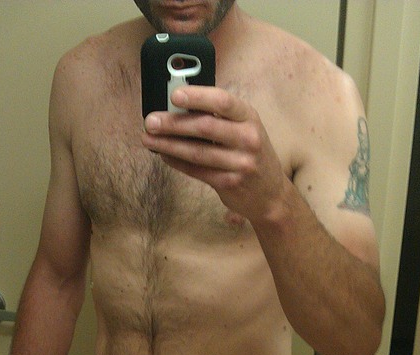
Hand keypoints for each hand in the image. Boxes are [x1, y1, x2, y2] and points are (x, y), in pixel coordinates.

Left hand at [141, 86, 286, 224]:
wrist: (271, 194)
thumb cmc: (250, 154)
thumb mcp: (244, 129)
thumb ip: (219, 118)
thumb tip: (179, 106)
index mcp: (249, 117)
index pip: (222, 101)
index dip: (197, 97)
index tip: (174, 95)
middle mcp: (248, 138)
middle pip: (205, 127)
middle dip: (173, 123)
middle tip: (150, 121)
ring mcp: (240, 163)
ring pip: (197, 152)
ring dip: (168, 145)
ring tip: (148, 139)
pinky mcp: (229, 183)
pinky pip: (197, 171)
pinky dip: (177, 162)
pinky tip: (164, 155)